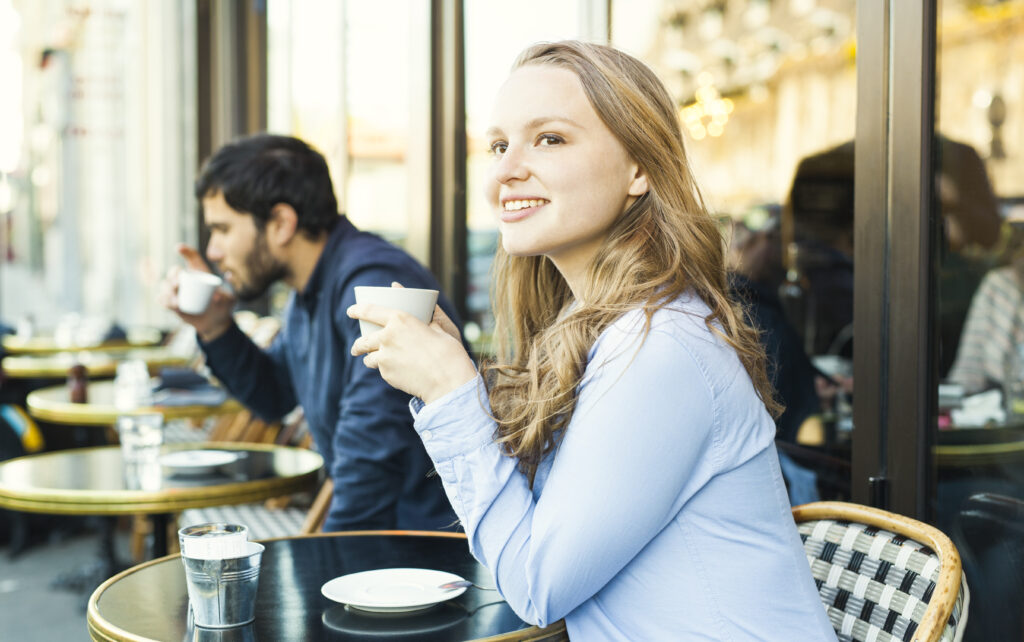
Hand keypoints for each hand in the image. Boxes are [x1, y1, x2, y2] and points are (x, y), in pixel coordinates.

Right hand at [157, 244, 235, 341]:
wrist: (216, 323)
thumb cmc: (224, 306)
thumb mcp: (231, 297)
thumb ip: (232, 288)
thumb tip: (227, 279)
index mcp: (200, 273)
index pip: (192, 257)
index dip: (185, 251)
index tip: (179, 248)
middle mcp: (186, 279)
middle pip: (175, 271)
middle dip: (173, 275)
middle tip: (178, 284)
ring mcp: (177, 291)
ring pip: (165, 285)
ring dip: (167, 291)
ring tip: (177, 302)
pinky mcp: (171, 303)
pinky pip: (161, 299)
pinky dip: (163, 300)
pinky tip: (171, 305)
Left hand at [348, 294, 476, 403]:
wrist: (447, 382)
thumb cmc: (448, 353)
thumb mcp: (439, 329)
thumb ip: (427, 321)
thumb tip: (427, 313)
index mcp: (400, 319)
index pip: (369, 310)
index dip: (357, 309)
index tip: (351, 311)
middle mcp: (387, 337)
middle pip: (363, 340)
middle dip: (358, 344)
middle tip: (357, 347)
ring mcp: (385, 357)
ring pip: (369, 358)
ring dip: (370, 359)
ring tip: (375, 361)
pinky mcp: (387, 374)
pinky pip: (382, 370)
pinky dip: (386, 369)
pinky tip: (398, 372)